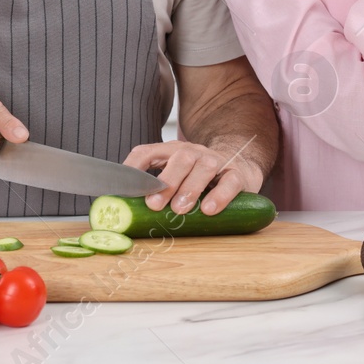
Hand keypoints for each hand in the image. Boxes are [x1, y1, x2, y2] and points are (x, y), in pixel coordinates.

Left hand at [123, 137, 266, 216]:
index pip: (148, 152)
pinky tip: (209, 209)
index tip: (124, 188)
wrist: (239, 167)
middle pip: (179, 158)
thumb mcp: (175, 178)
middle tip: (154, 205)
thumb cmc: (198, 179)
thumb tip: (125, 211)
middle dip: (165, 182)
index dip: (133, 167)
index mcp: (172, 151)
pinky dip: (220, 195)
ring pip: (204, 167)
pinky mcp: (237, 175)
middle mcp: (194, 152)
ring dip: (190, 188)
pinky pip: (230, 182)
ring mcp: (217, 161)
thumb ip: (154, 191)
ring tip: (180, 209)